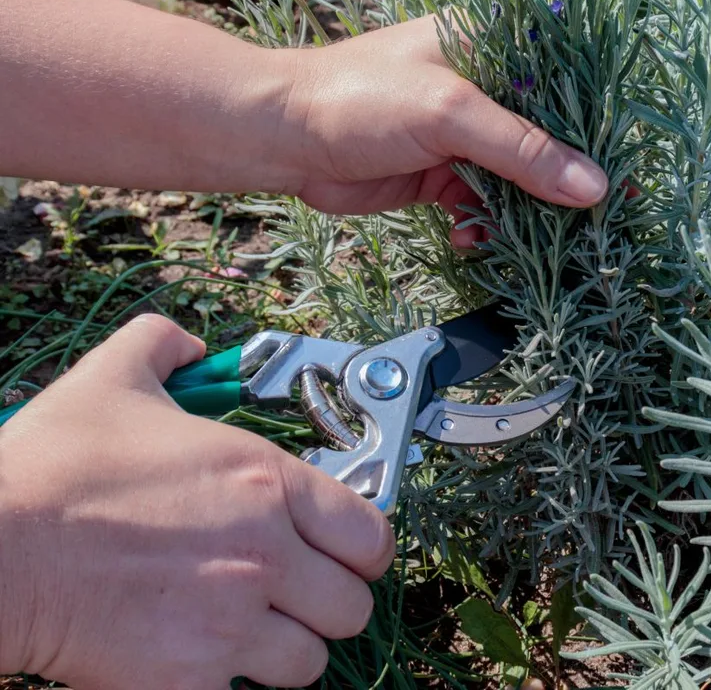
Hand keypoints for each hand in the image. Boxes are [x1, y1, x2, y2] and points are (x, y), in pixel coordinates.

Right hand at [0, 315, 393, 689]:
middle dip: (328, 604)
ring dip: (286, 649)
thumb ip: (164, 345)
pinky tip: (201, 659)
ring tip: (249, 630)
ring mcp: (230, 623)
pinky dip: (231, 686)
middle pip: (352, 607)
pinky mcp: (188, 681)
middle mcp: (265, 553)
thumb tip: (188, 342)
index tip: (345, 554)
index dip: (363, 550)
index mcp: (266, 482)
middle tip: (295, 596)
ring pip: (309, 663)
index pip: (371, 537)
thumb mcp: (114, 377)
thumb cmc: (53, 466)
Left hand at [1, 0, 609, 243]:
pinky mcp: (441, 173)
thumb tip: (593, 188)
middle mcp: (482, 87)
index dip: (599, 125)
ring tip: (542, 242)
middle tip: (599, 221)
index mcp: (490, 46)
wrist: (282, 137)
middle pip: (546, 137)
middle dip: (565, 180)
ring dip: (526, 212)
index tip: (629, 170)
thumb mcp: (450, 114)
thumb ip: (523, 150)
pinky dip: (487, 225)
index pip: (565, 83)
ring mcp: (462, 134)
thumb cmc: (360, 98)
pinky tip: (477, 240)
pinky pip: (483, 204)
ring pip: (517, 178)